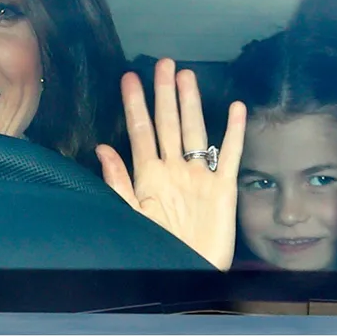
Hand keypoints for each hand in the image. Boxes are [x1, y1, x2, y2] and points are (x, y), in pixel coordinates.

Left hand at [96, 58, 245, 270]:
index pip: (140, 130)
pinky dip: (233, 132)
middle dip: (165, 93)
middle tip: (164, 63)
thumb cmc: (158, 247)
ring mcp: (199, 175)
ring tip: (187, 76)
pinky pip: (230, 155)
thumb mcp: (132, 214)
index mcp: (149, 174)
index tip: (129, 78)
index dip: (135, 104)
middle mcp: (174, 168)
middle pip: (169, 123)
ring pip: (195, 130)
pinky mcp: (222, 188)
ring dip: (191, 104)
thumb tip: (101, 149)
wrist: (186, 272)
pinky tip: (235, 109)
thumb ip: (118, 182)